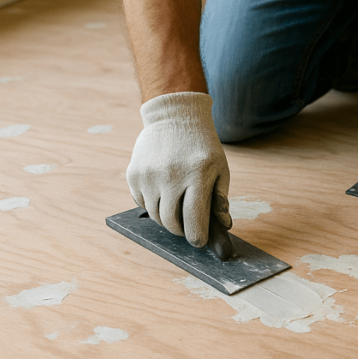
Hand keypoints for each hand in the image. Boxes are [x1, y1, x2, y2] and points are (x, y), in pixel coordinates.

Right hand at [127, 92, 231, 246]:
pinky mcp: (134, 173)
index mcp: (197, 175)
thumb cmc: (202, 146)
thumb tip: (224, 226)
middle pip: (171, 222)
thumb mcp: (220, 168)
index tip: (198, 242)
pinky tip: (162, 190)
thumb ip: (221, 198)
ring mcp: (149, 175)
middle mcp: (170, 176)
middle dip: (180, 230)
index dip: (196, 237)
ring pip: (154, 215)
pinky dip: (152, 203)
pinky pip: (141, 202)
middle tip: (187, 226)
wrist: (175, 117)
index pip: (194, 220)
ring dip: (166, 217)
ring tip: (176, 204)